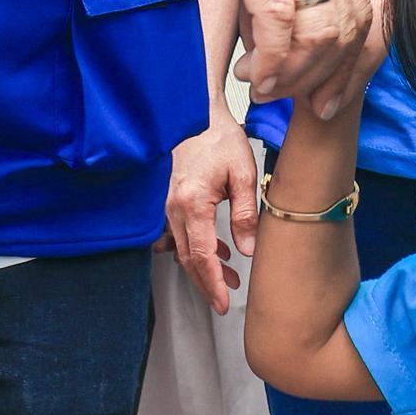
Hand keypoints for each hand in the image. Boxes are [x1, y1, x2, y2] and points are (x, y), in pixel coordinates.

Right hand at [106, 0, 373, 119]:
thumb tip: (274, 32)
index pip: (364, 8)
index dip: (348, 62)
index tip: (324, 93)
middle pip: (350, 25)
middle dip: (323, 76)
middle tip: (288, 99)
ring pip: (320, 29)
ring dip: (293, 72)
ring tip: (261, 85)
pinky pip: (279, 18)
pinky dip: (270, 57)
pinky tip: (251, 70)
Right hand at [165, 123, 262, 316]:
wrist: (196, 112)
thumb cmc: (219, 138)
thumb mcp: (242, 174)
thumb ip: (245, 214)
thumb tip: (249, 250)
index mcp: (192, 203)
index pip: (201, 256)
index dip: (212, 283)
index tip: (222, 302)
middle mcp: (173, 208)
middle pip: (188, 259)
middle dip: (206, 283)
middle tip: (224, 301)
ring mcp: (167, 205)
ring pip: (182, 249)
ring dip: (203, 267)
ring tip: (230, 278)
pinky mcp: (168, 200)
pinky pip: (179, 234)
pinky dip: (196, 248)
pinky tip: (218, 251)